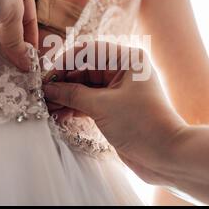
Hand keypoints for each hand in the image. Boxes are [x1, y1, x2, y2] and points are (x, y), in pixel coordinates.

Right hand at [42, 42, 186, 183]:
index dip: (65, 62)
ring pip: (86, 87)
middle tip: (42, 95)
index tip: (48, 77)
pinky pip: (90, 102)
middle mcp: (123, 71)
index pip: (89, 51)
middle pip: (85, 69)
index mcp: (127, 59)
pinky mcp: (115, 109)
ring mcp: (119, 91)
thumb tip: (49, 88)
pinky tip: (59, 115)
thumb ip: (73, 94)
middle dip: (63, 82)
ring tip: (47, 107)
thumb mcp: (102, 106)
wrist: (166, 156)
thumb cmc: (142, 124)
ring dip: (66, 96)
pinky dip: (75, 107)